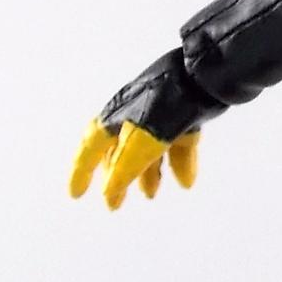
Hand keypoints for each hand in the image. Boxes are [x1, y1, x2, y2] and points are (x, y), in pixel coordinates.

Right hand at [69, 50, 213, 208]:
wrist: (205, 75)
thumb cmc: (166, 103)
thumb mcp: (142, 139)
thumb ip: (125, 166)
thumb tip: (110, 191)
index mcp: (116, 117)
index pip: (91, 147)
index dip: (82, 171)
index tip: (76, 195)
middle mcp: (135, 116)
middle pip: (119, 153)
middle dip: (116, 179)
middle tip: (114, 206)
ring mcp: (161, 115)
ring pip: (149, 151)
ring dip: (148, 175)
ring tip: (150, 196)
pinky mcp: (187, 116)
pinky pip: (179, 145)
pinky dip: (180, 163)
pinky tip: (186, 183)